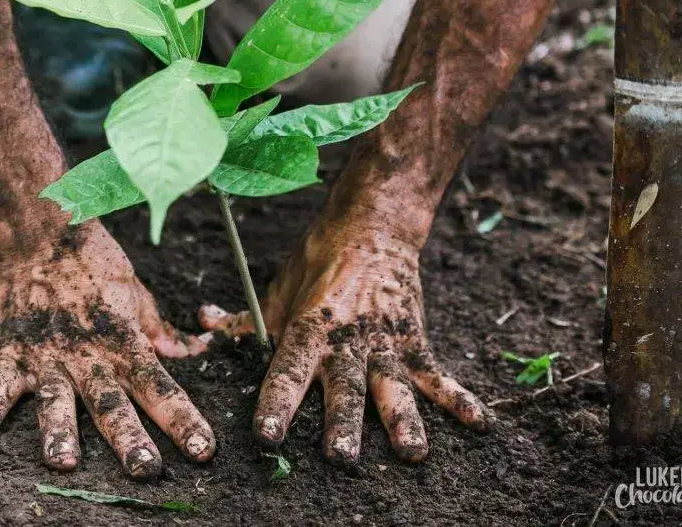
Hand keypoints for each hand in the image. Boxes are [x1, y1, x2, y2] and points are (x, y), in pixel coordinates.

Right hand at [0, 223, 213, 478]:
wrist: (43, 233)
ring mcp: (47, 356)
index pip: (160, 387)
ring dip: (59, 433)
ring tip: (64, 463)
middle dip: (129, 439)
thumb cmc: (96, 263)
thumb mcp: (138, 294)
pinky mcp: (11, 351)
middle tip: (145, 469)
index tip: (203, 451)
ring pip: (55, 401)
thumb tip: (196, 351)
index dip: (183, 420)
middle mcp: (88, 356)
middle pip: (112, 404)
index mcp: (124, 342)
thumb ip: (161, 330)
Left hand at [200, 221, 492, 465]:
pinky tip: (479, 423)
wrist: (372, 226)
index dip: (275, 403)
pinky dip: (460, 398)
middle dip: (343, 423)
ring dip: (402, 420)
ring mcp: (384, 343)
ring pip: (392, 387)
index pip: (286, 373)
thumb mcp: (276, 290)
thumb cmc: (317, 260)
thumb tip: (202, 327)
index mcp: (308, 330)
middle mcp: (346, 342)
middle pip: (343, 389)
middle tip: (341, 456)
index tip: (267, 435)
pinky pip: (437, 374)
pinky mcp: (414, 340)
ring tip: (411, 452)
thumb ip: (243, 321)